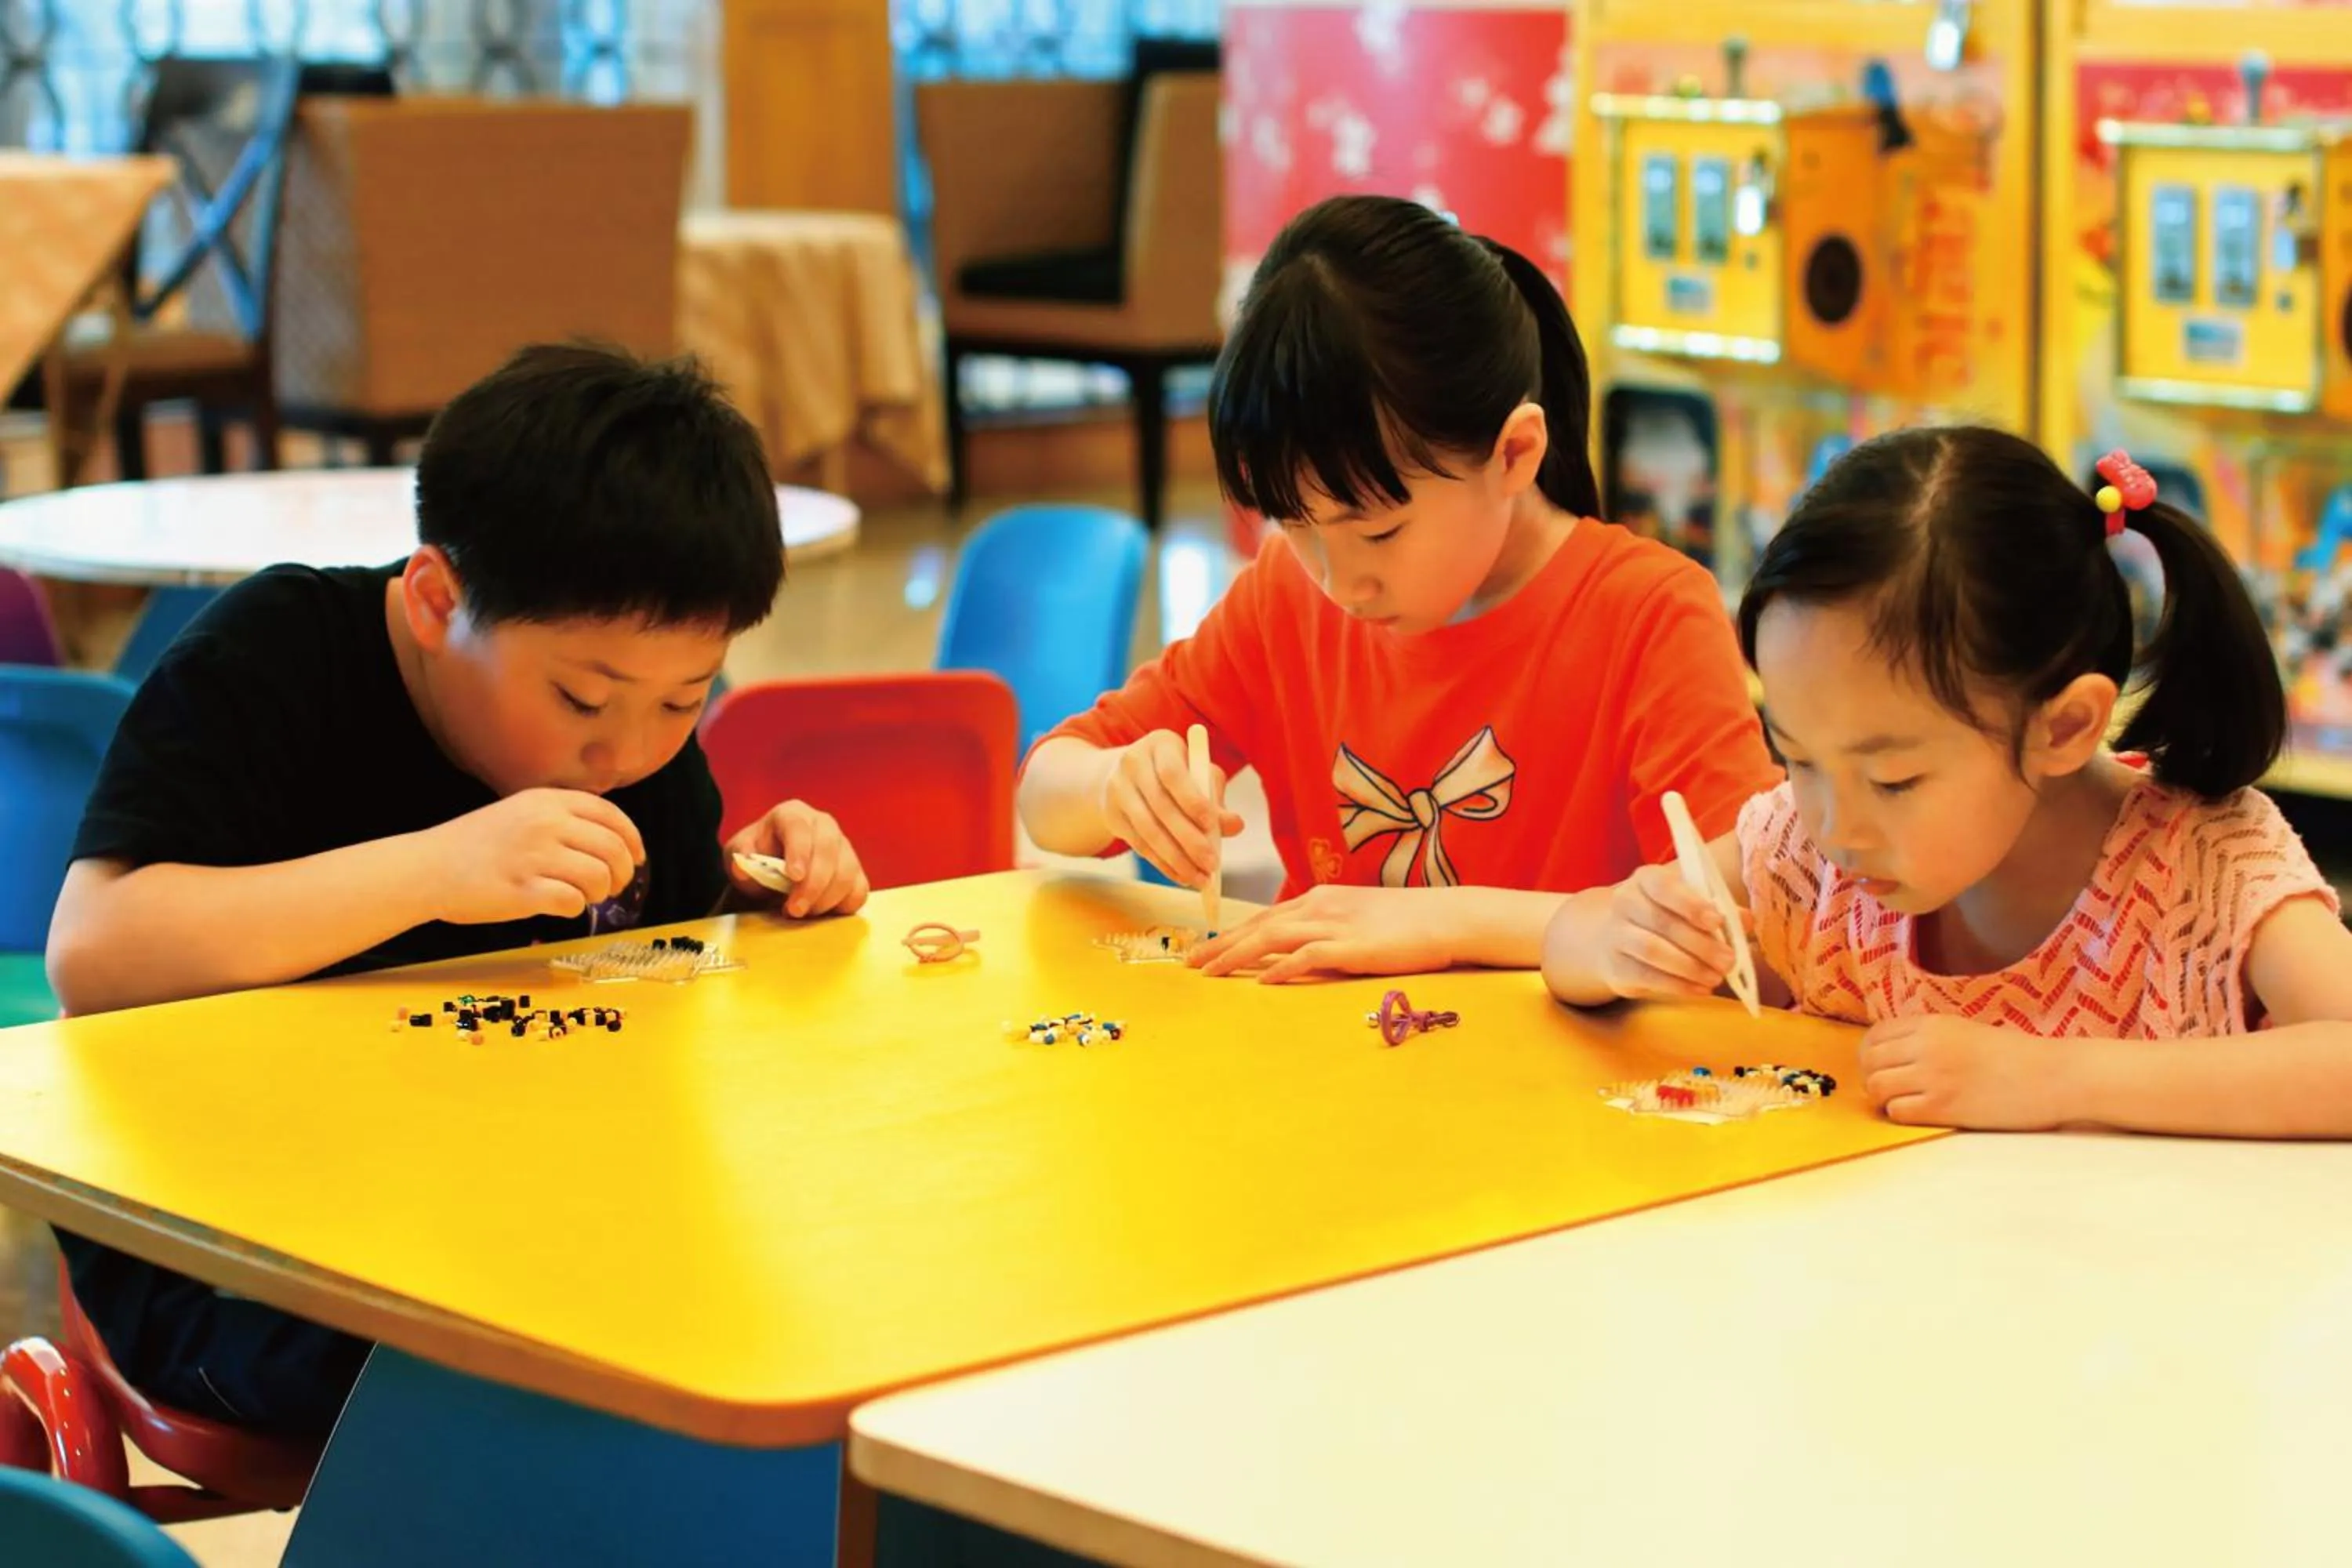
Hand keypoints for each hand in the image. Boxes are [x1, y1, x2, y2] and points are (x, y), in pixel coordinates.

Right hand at [425, 789, 645, 924]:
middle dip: (623, 872)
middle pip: (613, 848)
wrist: (428, 867)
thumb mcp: (520, 811)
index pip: (610, 814)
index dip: (632, 838)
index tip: (637, 857)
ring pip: (599, 877)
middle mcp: (545, 823)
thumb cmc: (475, 844)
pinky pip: (573, 902)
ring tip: (584, 896)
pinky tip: (560, 905)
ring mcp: (535, 857)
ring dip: (600, 892)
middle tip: (614, 886)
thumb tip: (612, 839)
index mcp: (547, 801)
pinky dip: (575, 908)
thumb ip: (561, 817)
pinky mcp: (524, 891)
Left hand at [725, 801, 869, 916]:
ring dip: (825, 899)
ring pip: (847, 872)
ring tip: (803, 913)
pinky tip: (821, 913)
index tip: (793, 876)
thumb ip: (740, 858)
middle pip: (828, 850)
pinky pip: (859, 891)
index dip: (799, 851)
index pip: (800, 828)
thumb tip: (744, 870)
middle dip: (813, 884)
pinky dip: (843, 906)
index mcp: (793, 814)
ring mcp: (844, 847)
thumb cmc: (758, 858)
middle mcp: (824, 825)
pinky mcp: (856, 872)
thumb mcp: (739, 854)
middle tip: (794, 910)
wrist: (772, 870)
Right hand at [1097, 730, 1242, 887]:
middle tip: (1212, 863)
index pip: (1173, 773)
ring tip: (1200, 878)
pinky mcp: (1111, 815)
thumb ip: (1216, 798)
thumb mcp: (1198, 774)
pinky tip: (1181, 876)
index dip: (1192, 800)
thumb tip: (1235, 825)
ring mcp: (1118, 789)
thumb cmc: (1175, 774)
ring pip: (1148, 830)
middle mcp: (1133, 762)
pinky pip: (1138, 844)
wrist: (1122, 774)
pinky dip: (1162, 863)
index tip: (1212, 825)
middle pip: (1161, 806)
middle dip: (1188, 839)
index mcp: (1160, 744)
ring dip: (1176, 858)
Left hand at [1190, 885, 1454, 982]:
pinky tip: (1261, 982)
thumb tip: (1300, 953)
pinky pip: (1307, 956)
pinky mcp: (1351, 946)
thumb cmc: (1408, 923)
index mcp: (1320, 899)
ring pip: (1271, 937)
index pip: (1264, 916)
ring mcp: (1335, 924)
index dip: (1231, 934)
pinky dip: (1280, 968)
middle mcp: (1320, 906)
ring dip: (1236, 955)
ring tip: (1209, 973)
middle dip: (1220, 944)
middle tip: (1190, 964)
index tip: (1205, 949)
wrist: (1449, 917)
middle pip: (1257, 925)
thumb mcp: (1358, 919)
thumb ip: (1327, 931)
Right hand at [1593, 863, 1743, 1000]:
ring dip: (1690, 967)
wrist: (1615, 939)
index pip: (1664, 886)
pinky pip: (1647, 977)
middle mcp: (1625, 902)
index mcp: (1646, 879)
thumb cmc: (1665, 918)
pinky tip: (1700, 989)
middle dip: (1701, 944)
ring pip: (1652, 951)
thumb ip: (1720, 911)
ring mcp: (1615, 935)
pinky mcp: (1615, 967)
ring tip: (1716, 977)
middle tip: (1729, 960)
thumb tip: (1746, 921)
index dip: (1691, 904)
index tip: (1717, 921)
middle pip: (1662, 922)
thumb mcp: (1689, 906)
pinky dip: (1678, 986)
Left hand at [1859, 1015, 2068, 1129]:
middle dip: (1872, 1078)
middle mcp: (1926, 1045)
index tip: (1881, 1067)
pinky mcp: (1943, 1106)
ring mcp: (1933, 1076)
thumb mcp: (1965, 1032)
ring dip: (1883, 1098)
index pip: (1874, 1036)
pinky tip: (1921, 1113)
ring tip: (1904, 1102)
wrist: (2053, 1076)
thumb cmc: (2014, 1057)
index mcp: (1931, 1024)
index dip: (1870, 1055)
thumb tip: (1892, 1054)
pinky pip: (1897, 1111)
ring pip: (1876, 1087)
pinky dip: (1900, 1114)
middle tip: (1890, 1089)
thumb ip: (1929, 1038)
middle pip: (1868, 1062)